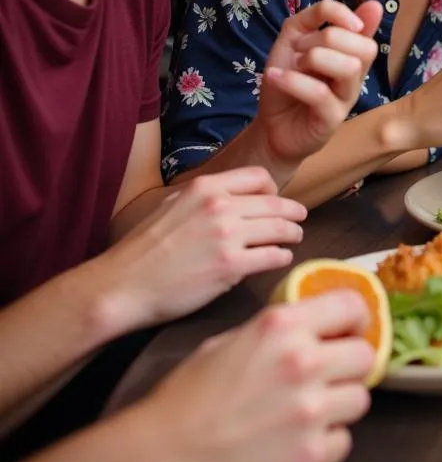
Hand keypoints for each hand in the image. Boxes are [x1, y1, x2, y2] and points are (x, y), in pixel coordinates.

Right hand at [100, 167, 307, 331]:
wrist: (121, 285)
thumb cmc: (143, 249)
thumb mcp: (172, 205)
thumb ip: (204, 198)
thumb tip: (231, 199)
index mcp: (205, 187)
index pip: (258, 176)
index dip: (275, 189)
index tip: (279, 200)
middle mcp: (219, 206)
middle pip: (275, 203)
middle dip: (293, 212)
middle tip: (300, 218)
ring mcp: (226, 236)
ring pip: (280, 228)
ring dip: (293, 233)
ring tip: (295, 238)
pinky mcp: (230, 266)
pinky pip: (272, 256)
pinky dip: (282, 257)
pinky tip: (281, 259)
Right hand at [140, 291, 372, 461]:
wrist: (162, 456)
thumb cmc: (189, 397)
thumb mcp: (232, 341)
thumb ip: (279, 332)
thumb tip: (316, 328)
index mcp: (282, 326)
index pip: (352, 304)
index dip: (357, 318)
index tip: (352, 331)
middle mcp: (302, 361)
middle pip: (364, 355)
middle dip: (349, 367)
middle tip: (329, 379)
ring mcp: (309, 410)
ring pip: (360, 399)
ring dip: (339, 407)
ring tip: (307, 414)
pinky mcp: (311, 455)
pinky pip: (343, 442)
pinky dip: (325, 445)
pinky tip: (297, 444)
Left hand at [255, 0, 381, 167]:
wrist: (271, 126)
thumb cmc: (288, 81)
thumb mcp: (296, 40)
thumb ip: (322, 18)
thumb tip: (373, 4)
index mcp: (351, 56)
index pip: (364, 29)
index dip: (342, 15)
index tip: (318, 23)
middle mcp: (355, 77)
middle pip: (364, 47)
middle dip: (327, 37)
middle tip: (300, 49)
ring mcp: (346, 100)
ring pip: (349, 68)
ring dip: (314, 58)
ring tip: (293, 64)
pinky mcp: (331, 121)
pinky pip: (320, 94)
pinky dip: (294, 81)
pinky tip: (275, 77)